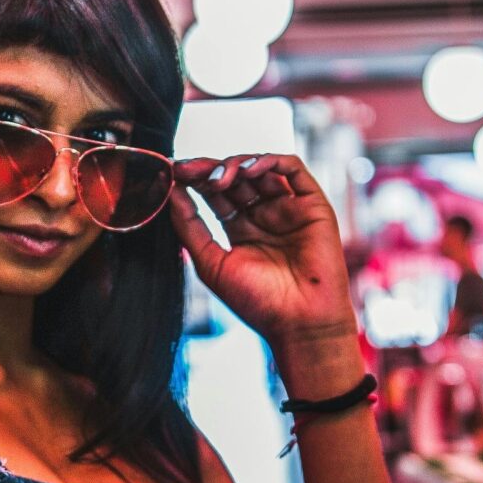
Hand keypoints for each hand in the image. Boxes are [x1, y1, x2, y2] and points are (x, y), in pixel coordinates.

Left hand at [166, 154, 357, 364]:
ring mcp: (288, 208)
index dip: (195, 180)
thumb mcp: (211, 263)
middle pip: (234, 178)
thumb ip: (189, 226)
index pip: (214, 194)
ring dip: (236, 164)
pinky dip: (269, 160)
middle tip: (189, 170)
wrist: (300, 322)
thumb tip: (170, 191)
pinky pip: (292, 168)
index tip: (173, 173)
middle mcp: (264, 216)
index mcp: (240, 230)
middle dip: (210, 169)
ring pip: (260, 168)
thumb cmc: (257, 302)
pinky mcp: (312, 204)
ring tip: (219, 178)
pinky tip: (248, 169)